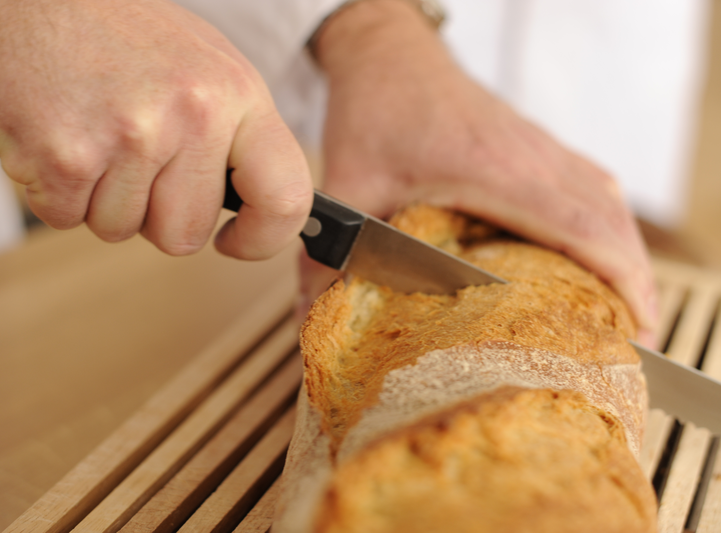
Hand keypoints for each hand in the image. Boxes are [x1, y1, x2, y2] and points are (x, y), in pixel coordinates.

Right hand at [0, 0, 311, 258]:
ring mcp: (130, 135)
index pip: (285, 198)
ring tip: (92, 133)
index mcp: (238, 94)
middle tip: (130, 158)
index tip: (234, 240)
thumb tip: (259, 208)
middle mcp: (192, 115)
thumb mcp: (204, 68)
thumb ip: (236, 138)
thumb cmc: (118, 35)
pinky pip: (67, 218)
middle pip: (184, 236)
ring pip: (120, 230)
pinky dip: (55, 192)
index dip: (262, 238)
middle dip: (153, 214)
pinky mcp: (66, 156)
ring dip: (100, 198)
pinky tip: (57, 135)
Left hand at [307, 0, 656, 343]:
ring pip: (609, 203)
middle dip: (634, 280)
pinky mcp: (534, 148)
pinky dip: (608, 226)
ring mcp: (539, 149)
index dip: (619, 273)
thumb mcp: (348, 184)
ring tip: (626, 309)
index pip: (581, 222)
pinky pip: (591, 188)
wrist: (389, 53)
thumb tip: (311, 316)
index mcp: (495, 170)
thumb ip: (330, 253)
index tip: (636, 324)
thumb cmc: (376, 109)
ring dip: (627, 254)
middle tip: (634, 341)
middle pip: (611, 219)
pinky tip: (600, 255)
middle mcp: (531, 158)